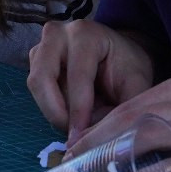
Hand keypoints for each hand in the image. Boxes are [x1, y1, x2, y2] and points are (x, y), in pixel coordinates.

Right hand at [27, 20, 157, 139]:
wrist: (119, 52)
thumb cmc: (128, 67)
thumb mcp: (135, 85)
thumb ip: (120, 109)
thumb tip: (97, 138)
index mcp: (86, 34)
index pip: (77, 76)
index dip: (78, 111)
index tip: (80, 138)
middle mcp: (57, 33)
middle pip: (43, 79)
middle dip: (57, 113)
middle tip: (72, 135)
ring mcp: (41, 45)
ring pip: (36, 86)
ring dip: (53, 110)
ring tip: (74, 125)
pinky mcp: (35, 58)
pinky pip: (35, 89)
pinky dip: (50, 106)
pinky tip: (69, 113)